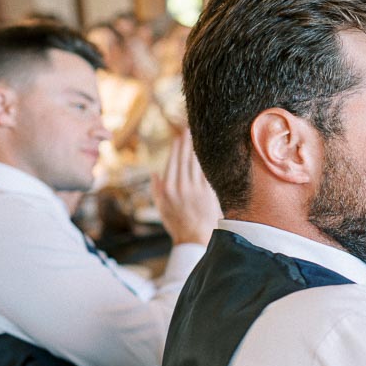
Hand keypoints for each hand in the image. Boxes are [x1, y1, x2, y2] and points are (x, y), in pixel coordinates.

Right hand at [153, 131, 221, 245]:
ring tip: (201, 134)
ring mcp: (196, 188)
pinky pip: (207, 171)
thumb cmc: (177, 223)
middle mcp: (181, 186)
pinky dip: (208, 159)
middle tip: (191, 128)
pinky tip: (210, 151)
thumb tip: (154, 173)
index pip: (173, 161)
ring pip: (197, 162)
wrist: (194, 237)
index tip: (180, 135)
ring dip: (198, 146)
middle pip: (185, 158)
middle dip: (188, 141)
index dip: (177, 146)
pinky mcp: (208, 192)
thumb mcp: (161, 207)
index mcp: (167, 188)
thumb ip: (157, 189)